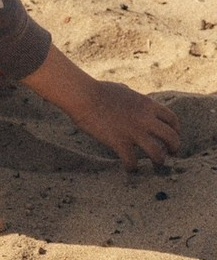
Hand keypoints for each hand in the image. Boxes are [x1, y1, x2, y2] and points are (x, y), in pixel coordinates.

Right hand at [21, 47, 179, 169]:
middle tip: (170, 154)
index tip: (172, 137)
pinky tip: (129, 169)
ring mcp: (133, 131)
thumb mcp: (122, 89)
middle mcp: (145, 119)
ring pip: (157, 152)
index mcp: (147, 105)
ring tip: (155, 164)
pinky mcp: (119, 142)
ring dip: (158, 160)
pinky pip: (131, 160)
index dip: (176, 130)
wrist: (83, 96)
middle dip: (174, 148)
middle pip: (171, 137)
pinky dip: (132, 167)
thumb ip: (131, 96)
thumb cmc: (97, 90)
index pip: (172, 119)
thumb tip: (128, 94)